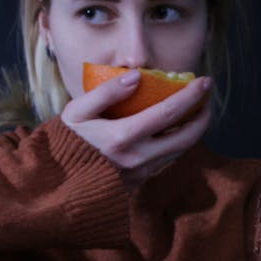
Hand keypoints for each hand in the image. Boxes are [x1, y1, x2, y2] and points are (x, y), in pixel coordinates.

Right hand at [61, 70, 212, 188]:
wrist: (53, 185)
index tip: (205, 81)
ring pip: (179, 152)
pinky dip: (177, 144)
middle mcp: (136, 159)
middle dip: (202, 116)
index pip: (168, 113)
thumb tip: (137, 76)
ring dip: (193, 132)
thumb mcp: (76, 112)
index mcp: (121, 138)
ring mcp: (139, 174)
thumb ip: (106, 92)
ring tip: (196, 112)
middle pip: (185, 138)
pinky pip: (166, 161)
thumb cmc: (63, 143)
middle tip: (207, 98)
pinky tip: (175, 131)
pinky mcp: (138, 183)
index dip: (191, 96)